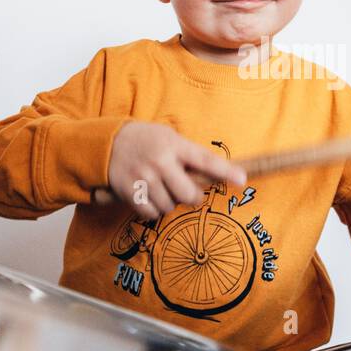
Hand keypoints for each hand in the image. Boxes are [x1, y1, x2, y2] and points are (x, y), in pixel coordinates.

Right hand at [107, 121, 246, 220]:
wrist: (108, 143)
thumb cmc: (147, 140)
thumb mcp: (170, 137)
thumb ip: (189, 154)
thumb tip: (218, 173)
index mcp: (174, 145)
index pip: (204, 160)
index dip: (225, 171)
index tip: (241, 180)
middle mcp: (160, 162)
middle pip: (187, 194)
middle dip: (193, 198)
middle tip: (189, 193)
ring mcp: (143, 178)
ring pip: (169, 206)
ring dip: (170, 203)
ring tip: (163, 189)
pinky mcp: (129, 191)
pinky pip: (151, 213)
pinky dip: (154, 210)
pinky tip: (151, 198)